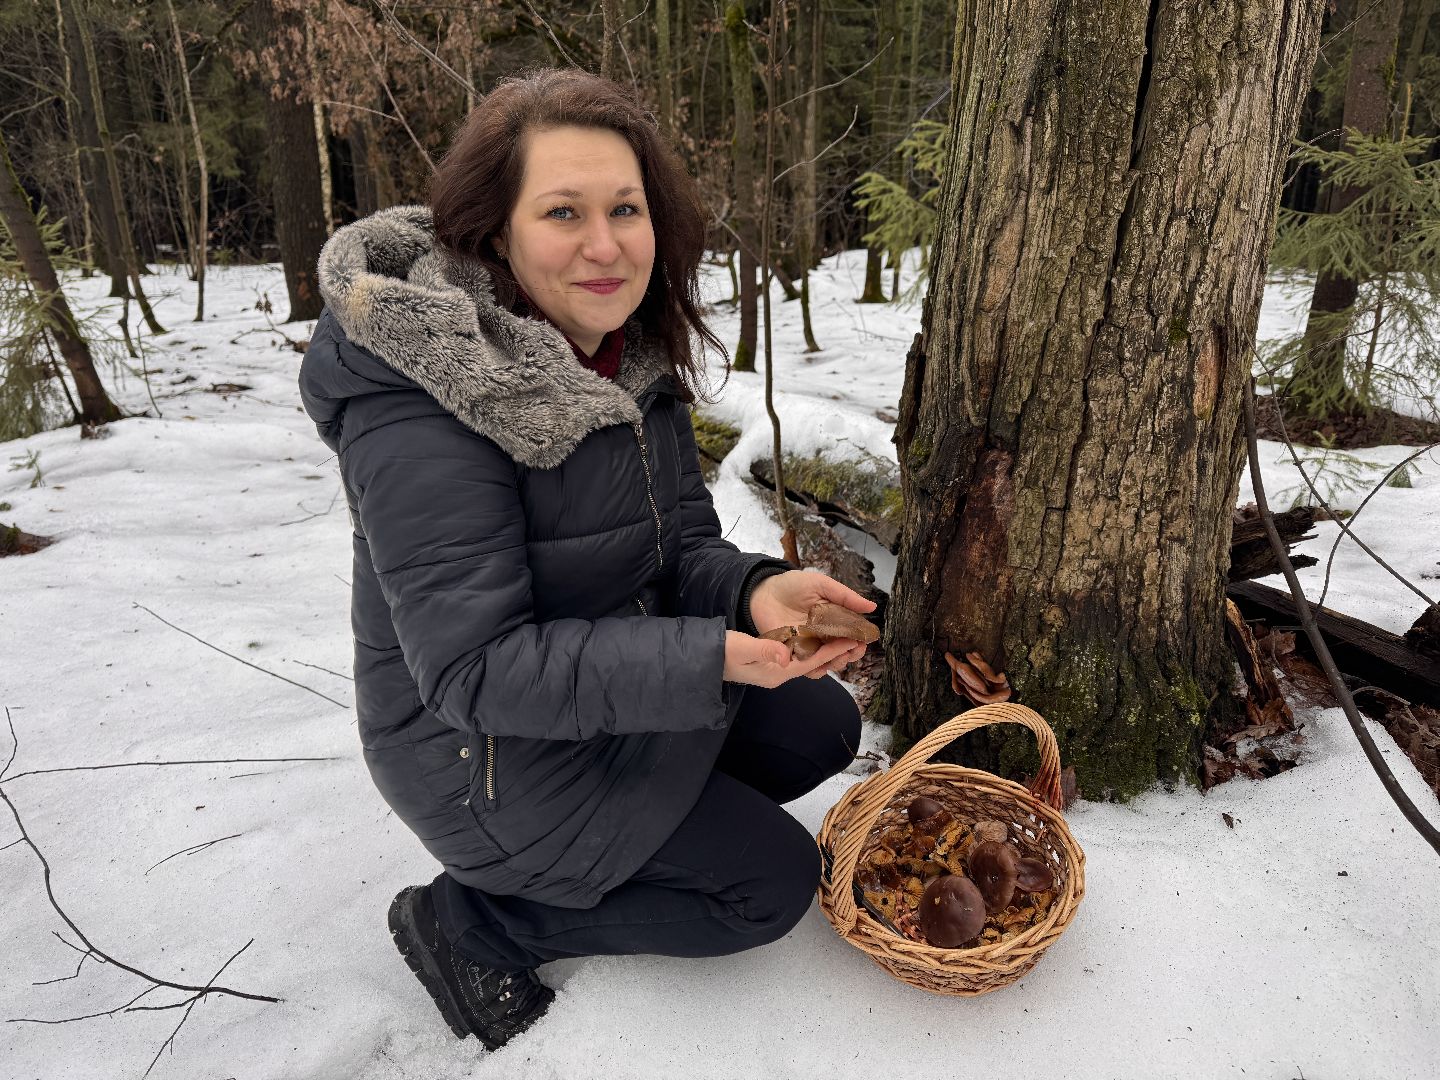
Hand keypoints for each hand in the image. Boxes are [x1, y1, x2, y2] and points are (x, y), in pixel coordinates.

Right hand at [723, 631, 865, 687]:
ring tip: (848, 639)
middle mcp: (781, 673)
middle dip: (837, 653)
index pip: (813, 661)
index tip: (853, 640)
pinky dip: (815, 647)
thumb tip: (785, 654)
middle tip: (860, 640)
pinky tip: (823, 638)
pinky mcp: (772, 662)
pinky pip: (800, 656)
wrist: (705, 660)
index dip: (833, 650)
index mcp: (777, 672)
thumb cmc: (721, 653)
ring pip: (810, 660)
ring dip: (829, 650)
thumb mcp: (741, 648)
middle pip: (816, 663)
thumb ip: (763, 650)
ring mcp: (777, 669)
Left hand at [749, 570, 876, 678]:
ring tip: (835, 658)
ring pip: (827, 662)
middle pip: (843, 652)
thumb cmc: (793, 585)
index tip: (862, 643)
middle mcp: (825, 635)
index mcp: (835, 619)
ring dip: (835, 664)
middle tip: (850, 651)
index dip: (860, 642)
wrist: (764, 591)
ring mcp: (809, 645)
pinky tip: (817, 667)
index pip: (853, 635)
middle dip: (850, 655)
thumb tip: (872, 607)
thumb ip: (845, 596)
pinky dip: (814, 670)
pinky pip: (806, 667)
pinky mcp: (794, 652)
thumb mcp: (821, 585)